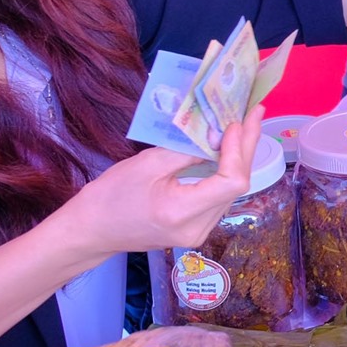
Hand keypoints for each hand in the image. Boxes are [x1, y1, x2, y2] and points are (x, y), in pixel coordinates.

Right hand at [55, 107, 263, 256]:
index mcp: (182, 213)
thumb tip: (217, 135)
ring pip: (231, 191)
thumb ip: (187, 151)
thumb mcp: (147, 164)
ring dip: (238, 158)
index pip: (230, 182)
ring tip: (245, 126)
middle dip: (246, 147)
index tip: (236, 123)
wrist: (92, 230)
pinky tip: (228, 149)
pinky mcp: (196, 229)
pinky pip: (220, 197)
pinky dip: (225, 171)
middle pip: (236, 186)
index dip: (238, 150)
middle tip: (254, 113)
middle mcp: (197, 228)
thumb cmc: (112, 195)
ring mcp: (199, 232)